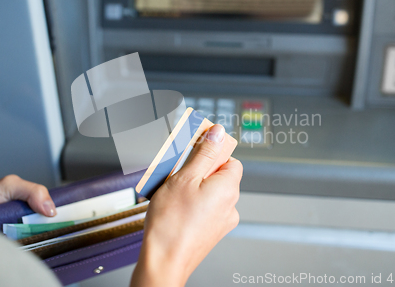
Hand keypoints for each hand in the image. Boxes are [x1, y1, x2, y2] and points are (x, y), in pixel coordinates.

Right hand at [131, 124, 242, 286]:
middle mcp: (230, 205)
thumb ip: (204, 153)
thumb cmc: (172, 224)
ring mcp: (221, 221)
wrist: (163, 261)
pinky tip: (173, 205)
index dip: (212, 152)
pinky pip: (204, 207)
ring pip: (208, 191)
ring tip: (169, 190)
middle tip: (175, 170)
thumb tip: (217, 133)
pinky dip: (191, 202)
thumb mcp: (184, 177)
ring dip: (191, 186)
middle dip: (196, 169)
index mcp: (228, 188)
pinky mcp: (210, 231)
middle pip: (217, 175)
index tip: (195, 149)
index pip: (230, 159)